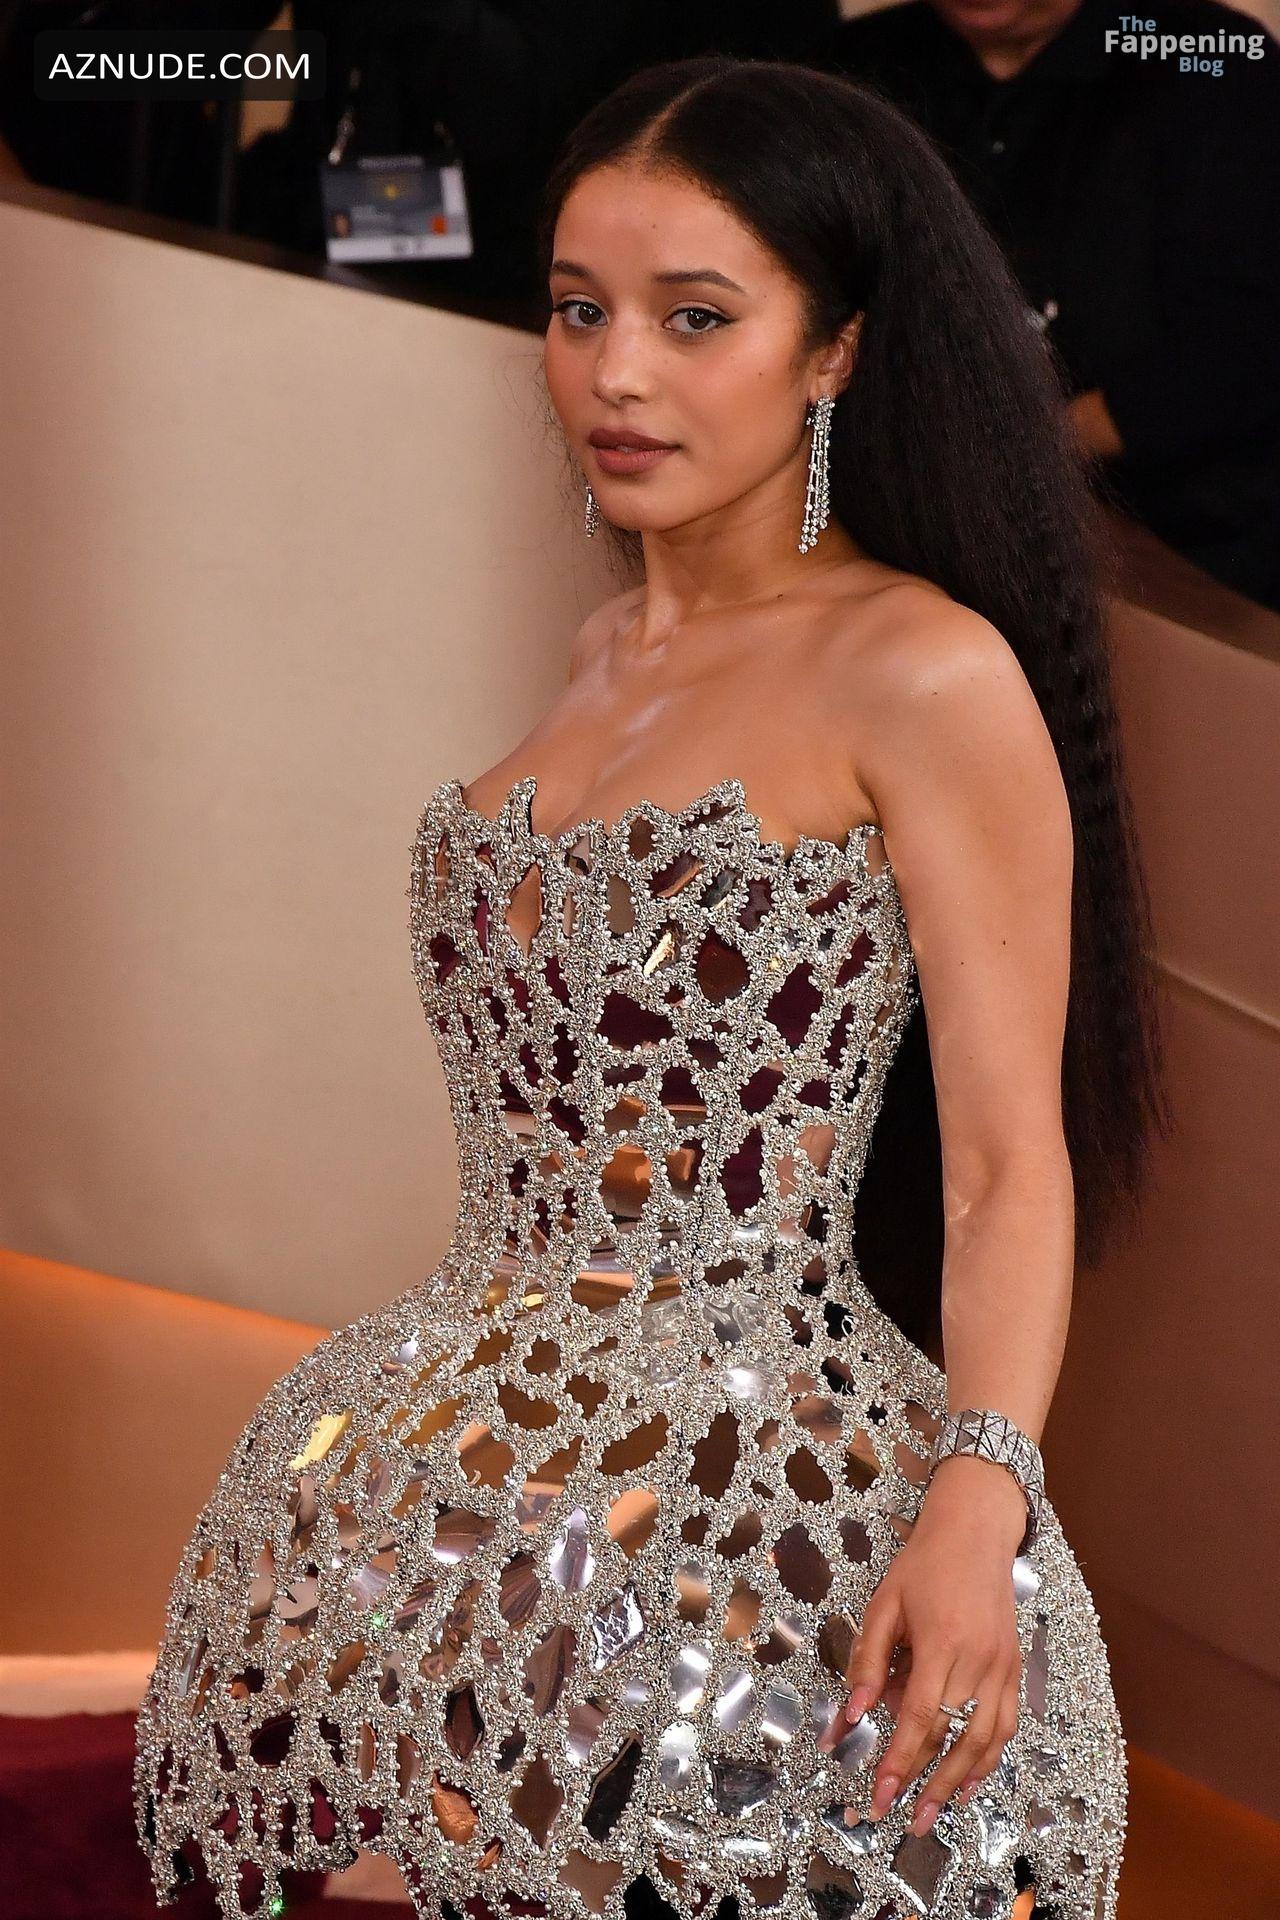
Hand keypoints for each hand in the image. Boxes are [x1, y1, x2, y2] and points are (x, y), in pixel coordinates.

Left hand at [824, 1455, 1026, 1834]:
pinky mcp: (1014, 1669)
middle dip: (926, 1784)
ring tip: (934, 1812)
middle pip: (953, 1738)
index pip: (919, 1719)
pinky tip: (970, 1781)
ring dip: (960, 1782)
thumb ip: (869, 1660)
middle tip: (902, 1820)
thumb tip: (854, 1714)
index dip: (898, 1762)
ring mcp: (1003, 1668)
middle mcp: (979, 1662)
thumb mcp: (884, 1603)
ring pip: (985, 1740)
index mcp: (942, 1643)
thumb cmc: (923, 1565)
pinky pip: (1005, 1724)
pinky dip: (989, 1758)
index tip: (879, 1796)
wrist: (975, 1532)